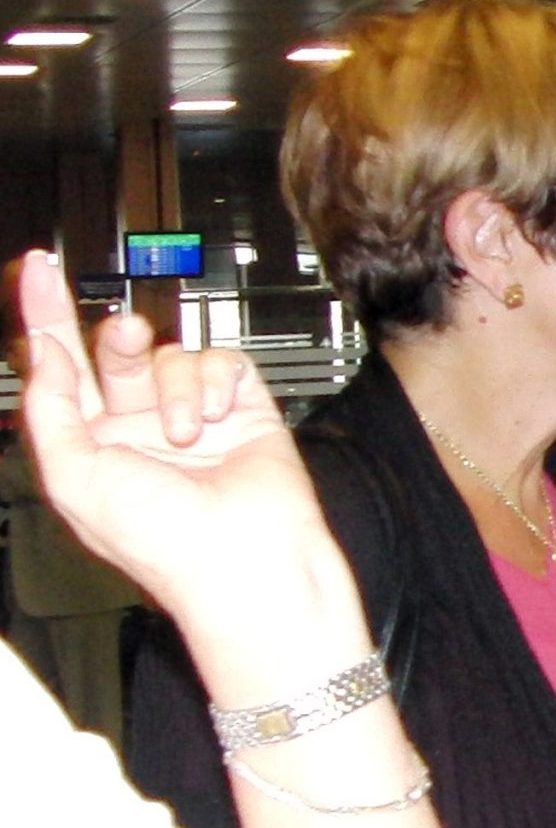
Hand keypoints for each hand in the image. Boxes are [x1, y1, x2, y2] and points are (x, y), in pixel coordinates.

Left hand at [13, 249, 333, 617]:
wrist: (245, 556)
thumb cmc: (160, 538)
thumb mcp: (73, 476)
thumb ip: (50, 408)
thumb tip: (47, 350)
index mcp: (92, 444)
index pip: (62, 368)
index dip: (47, 318)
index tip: (38, 271)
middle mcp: (139, 427)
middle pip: (118, 351)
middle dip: (119, 339)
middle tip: (125, 334)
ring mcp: (192, 417)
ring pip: (172, 356)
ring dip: (177, 388)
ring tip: (190, 432)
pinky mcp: (243, 409)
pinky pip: (223, 362)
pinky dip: (220, 383)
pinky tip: (221, 416)